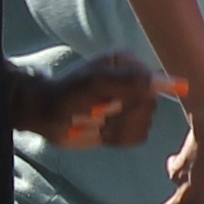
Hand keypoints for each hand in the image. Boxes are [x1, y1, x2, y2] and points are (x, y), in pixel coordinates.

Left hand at [16, 51, 168, 147]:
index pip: (154, 82)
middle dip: (122, 114)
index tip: (140, 98)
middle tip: (97, 110)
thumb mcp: (93, 83)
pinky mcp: (125, 125)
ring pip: (144, 124)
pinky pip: (137, 137)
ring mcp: (129, 105)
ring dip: (116, 127)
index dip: (147, 94)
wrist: (46, 116)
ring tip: (95, 121)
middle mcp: (132, 82)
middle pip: (150, 106)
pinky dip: (118, 138)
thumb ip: (126, 80)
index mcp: (127, 64)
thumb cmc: (65, 94)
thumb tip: (157, 82)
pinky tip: (102, 132)